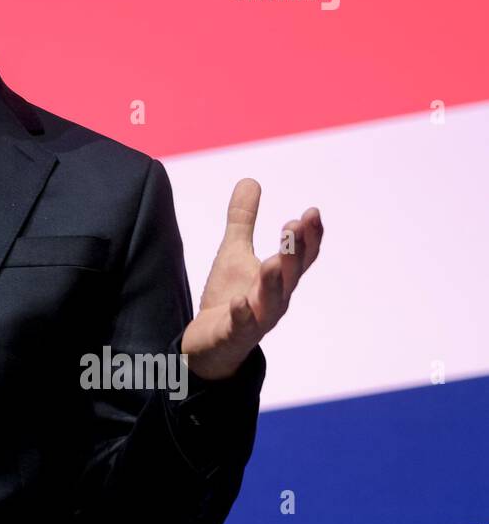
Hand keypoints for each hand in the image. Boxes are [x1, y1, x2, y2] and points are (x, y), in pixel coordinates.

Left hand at [181, 178, 322, 379]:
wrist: (210, 343)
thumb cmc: (230, 296)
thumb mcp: (234, 252)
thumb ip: (242, 219)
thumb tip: (250, 180)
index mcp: (278, 278)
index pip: (301, 256)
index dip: (310, 236)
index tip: (312, 212)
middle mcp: (275, 299)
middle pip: (291, 275)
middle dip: (295, 251)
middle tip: (295, 225)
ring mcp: (257, 319)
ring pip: (272, 301)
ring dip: (274, 281)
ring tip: (273, 261)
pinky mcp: (234, 335)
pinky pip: (242, 326)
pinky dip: (244, 315)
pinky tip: (241, 302)